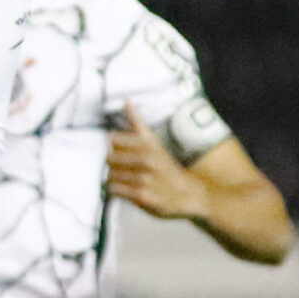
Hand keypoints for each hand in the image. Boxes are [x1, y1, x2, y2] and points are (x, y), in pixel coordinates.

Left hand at [106, 104, 204, 219]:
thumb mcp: (155, 142)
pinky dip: (117, 190)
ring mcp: (144, 178)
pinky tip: (127, 189)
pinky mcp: (141, 195)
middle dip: (113, 163)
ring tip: (127, 179)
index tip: (120, 150)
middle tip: (124, 167)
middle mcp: (146, 159)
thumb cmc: (168, 167)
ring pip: (110, 174)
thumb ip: (137, 123)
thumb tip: (126, 102)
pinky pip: (114, 189)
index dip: (113, 146)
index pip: (113, 139)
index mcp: (148, 144)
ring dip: (114, 178)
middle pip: (109, 157)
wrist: (189, 193)